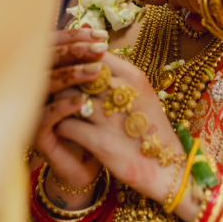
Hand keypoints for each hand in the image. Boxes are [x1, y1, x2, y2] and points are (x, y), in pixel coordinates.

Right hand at [34, 28, 106, 207]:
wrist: (88, 162)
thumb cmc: (93, 121)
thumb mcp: (95, 89)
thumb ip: (91, 63)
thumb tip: (96, 30)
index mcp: (47, 71)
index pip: (57, 45)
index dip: (77, 37)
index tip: (101, 34)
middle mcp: (34, 86)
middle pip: (50, 60)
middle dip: (76, 51)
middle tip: (100, 48)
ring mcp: (32, 109)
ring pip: (47, 85)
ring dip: (72, 75)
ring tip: (96, 72)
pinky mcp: (35, 132)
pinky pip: (46, 116)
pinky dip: (63, 106)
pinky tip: (81, 101)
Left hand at [56, 53, 183, 203]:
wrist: (166, 167)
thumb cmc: (150, 127)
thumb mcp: (143, 93)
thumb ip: (119, 75)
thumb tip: (91, 60)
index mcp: (134, 76)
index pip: (95, 55)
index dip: (79, 60)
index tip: (70, 68)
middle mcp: (122, 92)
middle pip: (79, 74)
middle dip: (65, 80)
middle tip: (57, 87)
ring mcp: (110, 117)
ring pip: (68, 98)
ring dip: (59, 102)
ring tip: (57, 106)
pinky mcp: (100, 142)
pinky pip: (67, 125)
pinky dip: (60, 125)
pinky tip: (61, 128)